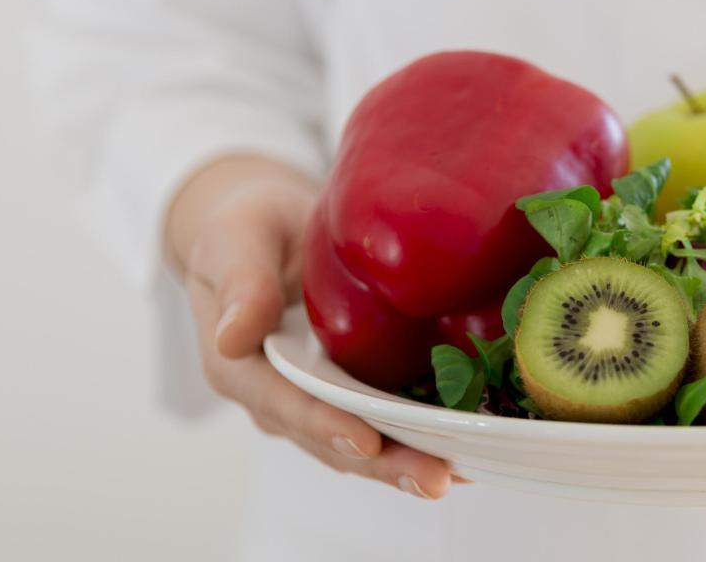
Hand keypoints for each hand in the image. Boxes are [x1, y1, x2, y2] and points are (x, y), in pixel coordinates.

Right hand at [166, 155, 456, 499]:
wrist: (262, 225)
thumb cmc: (244, 229)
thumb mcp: (233, 241)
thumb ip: (240, 285)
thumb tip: (232, 338)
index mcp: (244, 370)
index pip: (287, 405)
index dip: (326, 425)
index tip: (366, 441)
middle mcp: (282, 398)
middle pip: (335, 440)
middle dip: (387, 463)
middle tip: (437, 479)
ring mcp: (321, 397)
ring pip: (367, 441)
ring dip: (412, 460)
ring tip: (466, 473)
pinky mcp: (354, 385)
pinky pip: (389, 416)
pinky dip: (427, 432)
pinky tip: (473, 441)